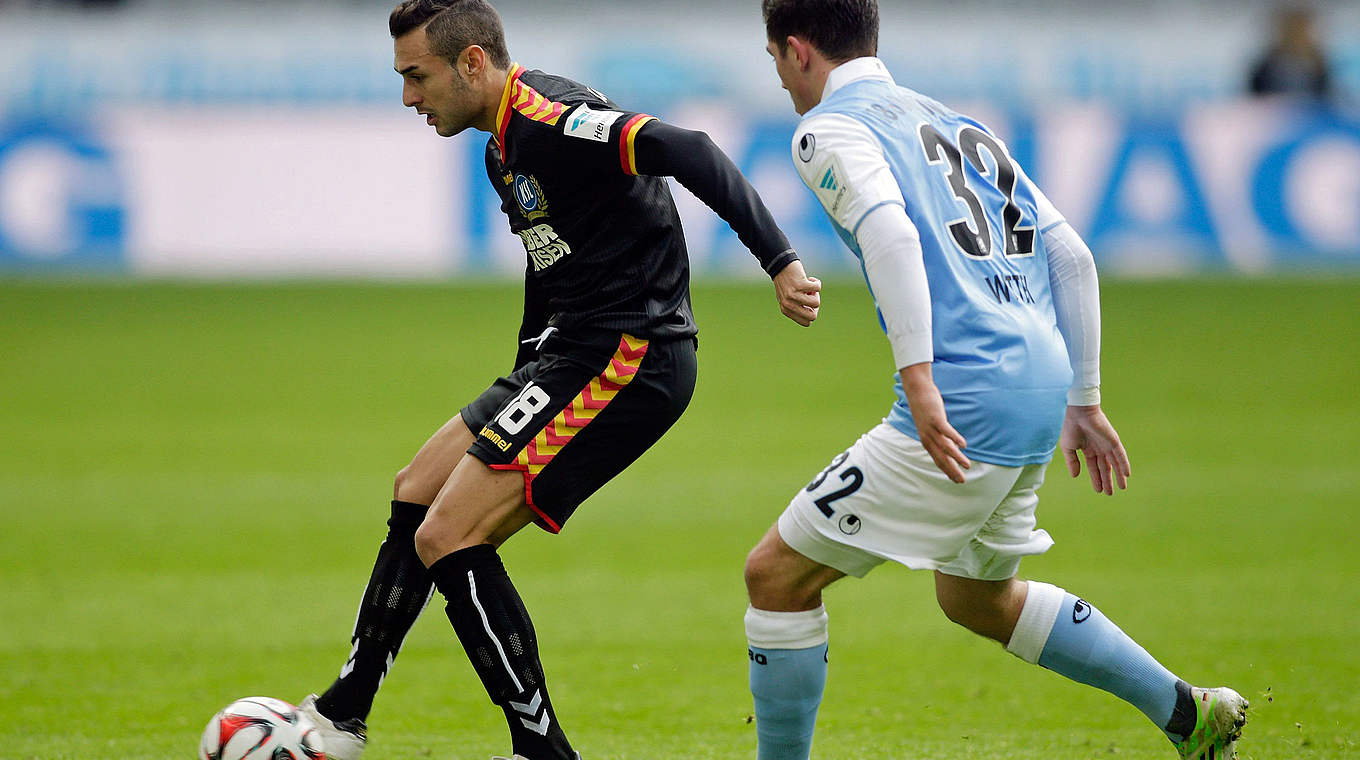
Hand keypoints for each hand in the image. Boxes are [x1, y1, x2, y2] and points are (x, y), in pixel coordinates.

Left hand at [772, 259, 820, 326]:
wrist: (780, 264)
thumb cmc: (787, 281)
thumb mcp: (788, 298)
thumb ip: (797, 308)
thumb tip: (812, 317)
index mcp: (785, 310)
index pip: (806, 322)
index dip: (811, 313)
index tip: (807, 303)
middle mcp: (788, 304)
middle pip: (812, 316)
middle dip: (815, 306)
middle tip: (809, 296)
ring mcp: (793, 295)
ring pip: (816, 303)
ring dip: (816, 293)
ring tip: (808, 286)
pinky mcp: (800, 284)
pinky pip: (818, 288)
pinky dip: (817, 282)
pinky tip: (809, 278)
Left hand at [901, 363, 969, 483]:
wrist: (917, 391)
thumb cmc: (926, 408)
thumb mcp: (933, 425)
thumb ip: (941, 437)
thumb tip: (953, 447)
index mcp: (927, 440)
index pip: (938, 460)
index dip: (947, 471)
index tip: (956, 480)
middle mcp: (928, 437)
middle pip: (941, 458)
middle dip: (951, 470)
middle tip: (961, 481)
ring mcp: (931, 428)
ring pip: (945, 447)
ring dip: (956, 457)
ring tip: (967, 465)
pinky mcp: (935, 418)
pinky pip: (946, 431)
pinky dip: (955, 438)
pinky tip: (963, 445)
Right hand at [1060, 405, 1130, 494]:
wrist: (1078, 413)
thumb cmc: (1070, 427)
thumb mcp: (1068, 448)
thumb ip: (1072, 462)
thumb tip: (1075, 476)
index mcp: (1088, 449)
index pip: (1094, 467)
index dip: (1096, 478)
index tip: (1099, 490)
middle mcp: (1099, 448)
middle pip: (1105, 467)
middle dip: (1107, 480)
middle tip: (1110, 493)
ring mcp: (1107, 445)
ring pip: (1115, 463)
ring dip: (1118, 475)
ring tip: (1122, 487)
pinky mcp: (1114, 441)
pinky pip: (1120, 455)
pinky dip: (1124, 464)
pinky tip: (1126, 474)